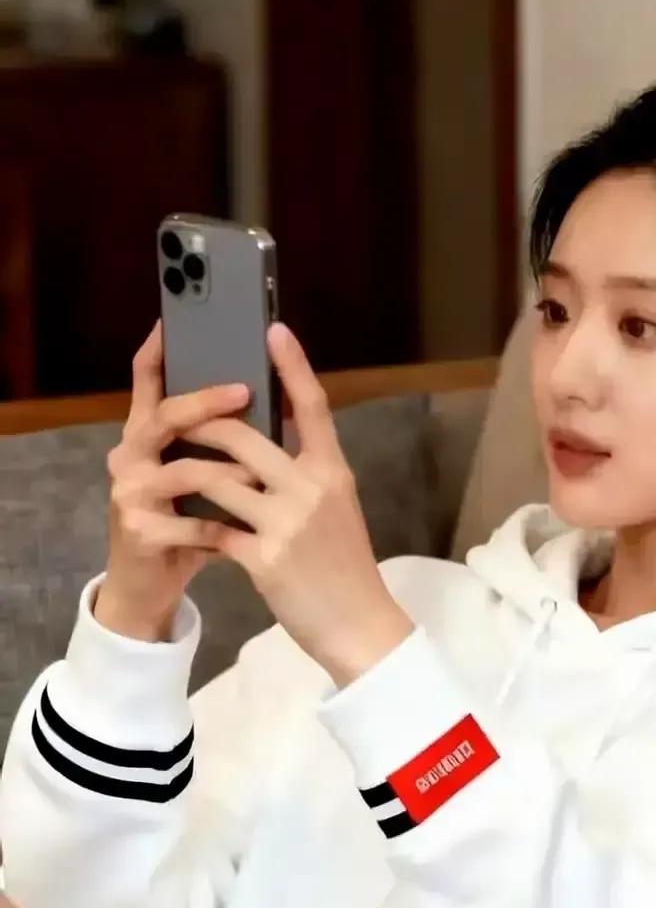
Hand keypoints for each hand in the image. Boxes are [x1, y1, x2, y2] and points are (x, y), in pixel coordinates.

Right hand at [99, 323, 256, 639]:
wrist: (149, 586)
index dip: (161, 350)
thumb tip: (274, 397)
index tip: (178, 321)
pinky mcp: (138, 532)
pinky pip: (187, 522)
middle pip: (163, 416)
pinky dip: (220, 524)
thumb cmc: (185, 525)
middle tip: (244, 389)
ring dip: (227, 469)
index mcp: (147, 435)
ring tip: (263, 472)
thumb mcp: (202, 476)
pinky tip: (246, 528)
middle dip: (204, 402)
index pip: (148, 381)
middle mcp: (130, 456)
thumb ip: (222, 442)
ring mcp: (129, 493)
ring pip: (180, 469)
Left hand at [178, 322, 413, 683]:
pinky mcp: (265, 558)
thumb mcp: (338, 510)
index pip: (313, 406)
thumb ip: (308, 474)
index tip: (273, 330)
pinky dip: (189, 526)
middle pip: (244, 436)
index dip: (292, 365)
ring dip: (182, 473)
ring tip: (160, 470)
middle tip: (176, 418)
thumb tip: (270, 445)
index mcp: (334, 472)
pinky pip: (212, 529)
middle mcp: (313, 489)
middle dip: (201, 424)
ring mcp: (289, 523)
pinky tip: (175, 524)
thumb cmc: (345, 567)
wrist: (360, 626)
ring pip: (218, 478)